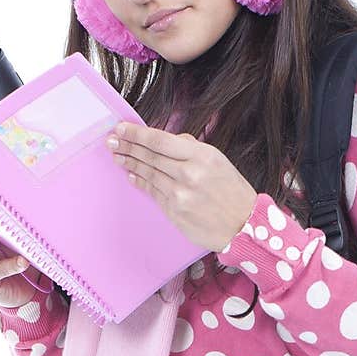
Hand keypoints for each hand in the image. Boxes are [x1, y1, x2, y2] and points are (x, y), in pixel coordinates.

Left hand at [106, 123, 257, 252]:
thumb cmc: (233, 192)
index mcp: (202, 156)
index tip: (122, 128)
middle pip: (149, 156)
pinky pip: (153, 193)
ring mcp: (180, 195)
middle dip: (127, 147)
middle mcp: (189, 174)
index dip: (137, 134)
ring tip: (118, 156)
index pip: (160, 140)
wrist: (244, 226)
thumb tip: (165, 141)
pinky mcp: (174, 212)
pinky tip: (132, 176)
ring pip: (148, 174)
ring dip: (130, 164)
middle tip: (112, 141)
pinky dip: (141, 182)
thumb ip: (191, 148)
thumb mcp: (218, 161)